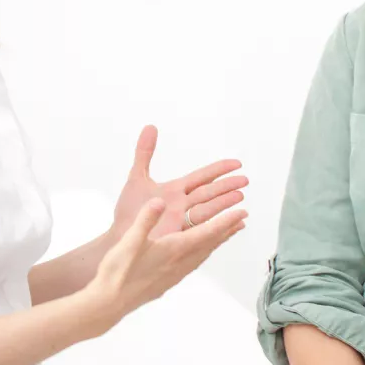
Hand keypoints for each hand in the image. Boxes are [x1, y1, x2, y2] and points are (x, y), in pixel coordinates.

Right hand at [77, 198, 247, 335]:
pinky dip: (202, 253)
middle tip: (242, 220)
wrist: (107, 304)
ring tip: (226, 234)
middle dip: (227, 230)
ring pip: (203, 255)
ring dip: (216, 242)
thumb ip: (145, 219)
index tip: (242, 212)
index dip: (226, 222)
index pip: (207, 233)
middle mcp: (180, 263)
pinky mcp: (167, 282)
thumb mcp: (130, 241)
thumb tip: (159, 201)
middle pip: (210, 244)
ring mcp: (174, 275)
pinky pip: (193, 264)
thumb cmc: (117, 272)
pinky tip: (197, 254)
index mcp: (174, 250)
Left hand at [110, 125, 247, 239]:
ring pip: (208, 210)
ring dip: (224, 204)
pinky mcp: (179, 237)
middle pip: (209, 193)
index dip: (219, 169)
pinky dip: (219, 228)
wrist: (119, 237)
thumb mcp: (137, 177)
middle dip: (227, 187)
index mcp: (176, 190)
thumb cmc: (128, 211)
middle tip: (245, 181)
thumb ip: (144, 153)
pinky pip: (202, 231)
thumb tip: (150, 126)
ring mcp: (182, 221)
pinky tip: (234, 224)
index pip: (202, 177)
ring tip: (240, 198)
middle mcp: (183, 205)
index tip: (237, 163)